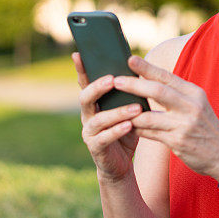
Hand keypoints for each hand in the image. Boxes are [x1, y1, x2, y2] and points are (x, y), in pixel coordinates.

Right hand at [73, 52, 142, 182]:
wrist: (121, 163)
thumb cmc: (126, 130)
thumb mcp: (128, 109)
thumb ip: (128, 93)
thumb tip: (140, 69)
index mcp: (94, 103)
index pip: (85, 82)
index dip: (81, 69)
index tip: (78, 54)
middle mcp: (87, 116)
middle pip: (85, 98)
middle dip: (97, 87)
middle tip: (113, 80)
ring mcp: (89, 132)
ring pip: (98, 119)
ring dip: (117, 112)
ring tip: (136, 108)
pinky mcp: (96, 148)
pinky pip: (105, 138)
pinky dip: (117, 130)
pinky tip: (130, 126)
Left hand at [113, 54, 218, 182]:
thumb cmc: (205, 127)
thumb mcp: (197, 104)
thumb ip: (177, 93)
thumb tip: (150, 80)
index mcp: (194, 93)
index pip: (167, 76)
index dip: (147, 68)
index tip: (130, 59)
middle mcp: (191, 106)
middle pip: (157, 91)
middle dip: (134, 85)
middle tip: (116, 80)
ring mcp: (184, 125)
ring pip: (149, 116)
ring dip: (130, 113)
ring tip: (114, 108)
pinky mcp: (178, 142)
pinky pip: (150, 134)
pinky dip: (137, 129)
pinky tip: (126, 126)